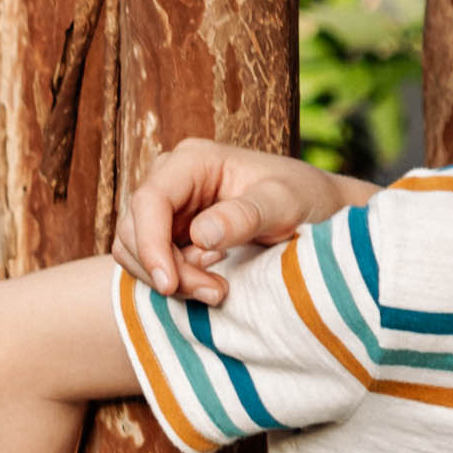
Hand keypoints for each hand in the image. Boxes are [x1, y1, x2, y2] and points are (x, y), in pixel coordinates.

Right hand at [113, 136, 351, 298]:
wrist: (318, 211)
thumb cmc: (305, 198)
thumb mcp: (284, 203)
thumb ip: (246, 216)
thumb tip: (201, 235)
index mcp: (194, 160)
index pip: (150, 200)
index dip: (150, 244)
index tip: (170, 284)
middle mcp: (172, 179)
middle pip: (135, 229)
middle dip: (167, 269)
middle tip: (215, 292)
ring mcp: (168, 207)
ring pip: (135, 249)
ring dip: (171, 279)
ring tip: (218, 289)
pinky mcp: (171, 233)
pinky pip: (150, 262)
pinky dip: (174, 281)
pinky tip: (212, 283)